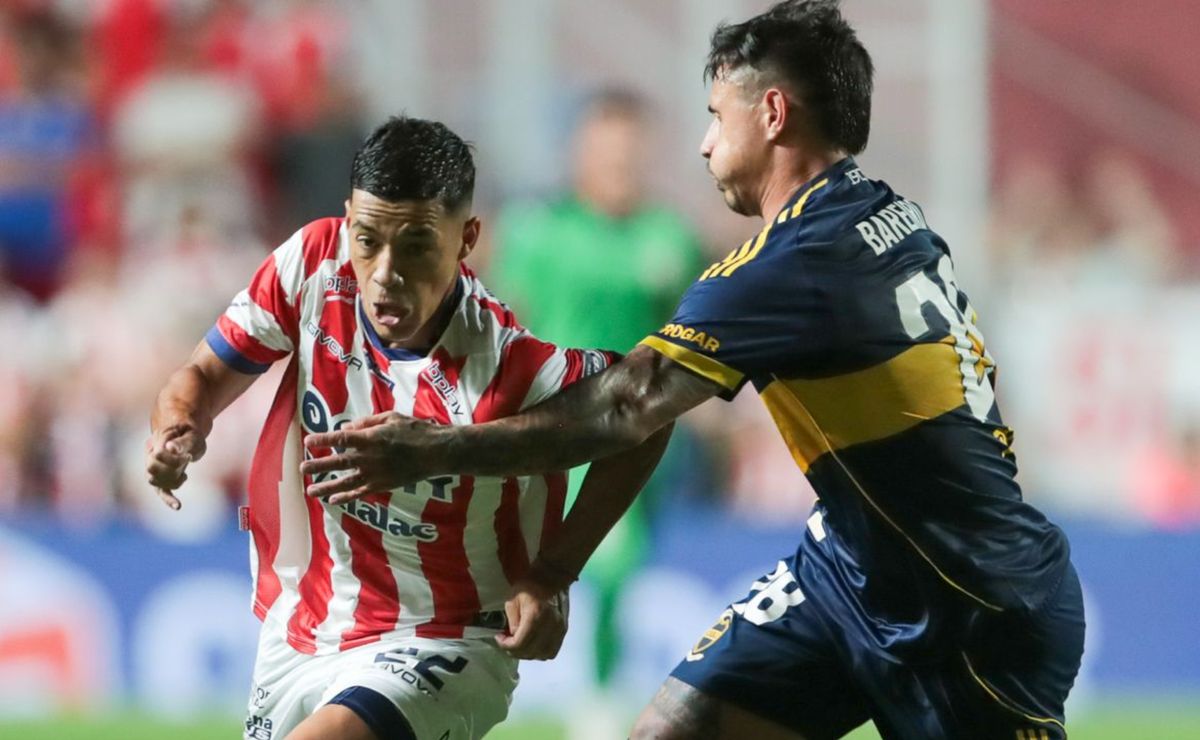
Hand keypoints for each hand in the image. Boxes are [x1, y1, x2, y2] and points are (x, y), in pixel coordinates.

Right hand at [145, 424, 205, 509]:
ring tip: (184, 470)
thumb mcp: (192, 435)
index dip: (174, 458)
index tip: (187, 455)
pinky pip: (161, 491)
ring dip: (173, 479)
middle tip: (186, 459)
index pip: (157, 454)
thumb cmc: (190, 434)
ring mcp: (153, 468)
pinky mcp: (162, 479)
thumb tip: (171, 448)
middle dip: (172, 469)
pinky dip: (169, 499)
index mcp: (156, 441)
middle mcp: (150, 455)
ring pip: (155, 481)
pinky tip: (178, 506)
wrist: (187, 435)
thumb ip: (182, 442)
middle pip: (152, 468)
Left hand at [300, 412, 440, 503]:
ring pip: (345, 482)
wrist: (437, 452)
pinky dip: (346, 496)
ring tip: (310, 491)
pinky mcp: (383, 485)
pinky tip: (333, 499)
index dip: (323, 440)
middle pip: (338, 462)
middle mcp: (369, 458)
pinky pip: (361, 493)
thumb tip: (345, 430)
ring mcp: (375, 474)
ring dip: (326, 486)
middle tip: (302, 468)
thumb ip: (366, 423)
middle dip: (318, 465)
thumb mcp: (391, 417)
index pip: (340, 439)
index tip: (308, 441)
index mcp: (371, 438)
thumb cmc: (415, 430)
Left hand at [496, 576, 567, 659]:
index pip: (520, 644)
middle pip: (531, 652)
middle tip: (507, 643)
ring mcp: (559, 629)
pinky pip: (553, 651)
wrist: (551, 576)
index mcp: (535, 616)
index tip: (499, 638)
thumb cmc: (529, 585)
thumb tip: (514, 637)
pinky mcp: (564, 630)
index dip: (506, 646)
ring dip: (529, 654)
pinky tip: (534, 645)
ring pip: (543, 654)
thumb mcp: (513, 600)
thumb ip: (512, 622)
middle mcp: (549, 626)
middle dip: (516, 651)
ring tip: (521, 645)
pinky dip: (541, 652)